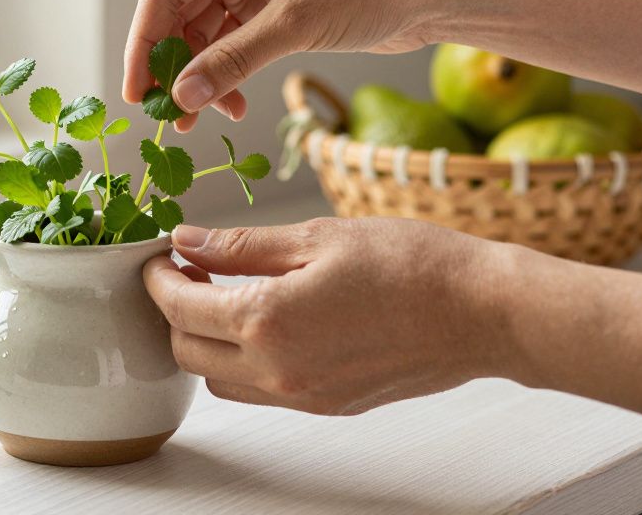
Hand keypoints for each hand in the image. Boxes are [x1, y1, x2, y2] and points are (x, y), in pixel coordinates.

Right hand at [123, 0, 445, 130]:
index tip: (135, 92)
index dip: (142, 44)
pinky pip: (229, 42)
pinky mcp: (268, 3)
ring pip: (201, 34)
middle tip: (167, 116)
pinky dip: (227, 74)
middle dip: (172, 67)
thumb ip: (231, 61)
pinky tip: (233, 105)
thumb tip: (180, 97)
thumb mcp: (293, 27)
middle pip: (177, 14)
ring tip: (199, 121)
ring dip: (200, 77)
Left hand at [142, 217, 515, 414]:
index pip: (180, 308)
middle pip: (187, 352)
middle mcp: (277, 370)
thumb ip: (242, 246)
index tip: (159, 256)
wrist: (482, 313)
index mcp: (268, 320)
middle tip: (187, 271)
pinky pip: (259, 391)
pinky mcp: (325, 405)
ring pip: (218, 381)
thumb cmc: (410, 263)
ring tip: (221, 295)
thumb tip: (187, 240)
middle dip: (174, 312)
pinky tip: (262, 321)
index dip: (158, 279)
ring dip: (204, 342)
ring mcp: (301, 396)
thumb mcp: (317, 237)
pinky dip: (241, 362)